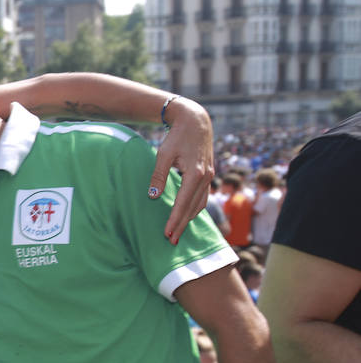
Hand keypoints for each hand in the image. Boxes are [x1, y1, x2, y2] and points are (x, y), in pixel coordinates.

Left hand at [151, 97, 212, 244]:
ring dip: (189, 219)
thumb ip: (158, 176)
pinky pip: (202, 197)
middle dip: (182, 225)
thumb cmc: (177, 136)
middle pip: (192, 208)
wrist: (196, 121)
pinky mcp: (208, 175)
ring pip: (200, 204)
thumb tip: (152, 196)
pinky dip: (195, 208)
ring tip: (178, 232)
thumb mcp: (163, 154)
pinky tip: (187, 216)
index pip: (182, 203)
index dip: (175, 220)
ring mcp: (209, 177)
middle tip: (172, 241)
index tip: (167, 234)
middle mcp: (206, 178)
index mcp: (195, 174)